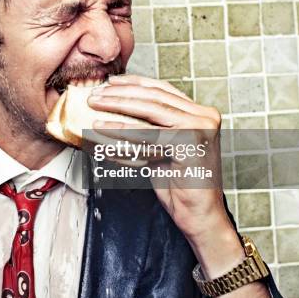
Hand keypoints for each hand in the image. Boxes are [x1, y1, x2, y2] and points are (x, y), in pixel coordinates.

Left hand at [87, 74, 232, 242]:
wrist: (198, 216)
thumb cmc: (178, 183)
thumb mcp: (161, 146)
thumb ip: (148, 126)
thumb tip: (113, 107)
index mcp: (200, 113)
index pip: (162, 89)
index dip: (134, 83)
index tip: (110, 82)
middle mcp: (204, 116)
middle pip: (154, 97)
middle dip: (121, 93)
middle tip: (95, 94)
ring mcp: (200, 129)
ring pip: (150, 112)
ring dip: (116, 107)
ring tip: (94, 108)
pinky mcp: (191, 144)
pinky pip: (148, 136)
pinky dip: (121, 132)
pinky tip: (102, 131)